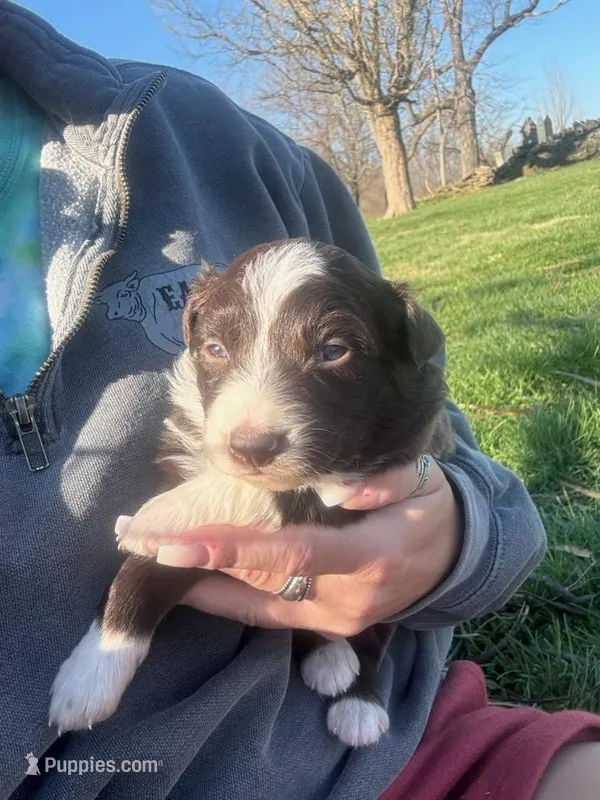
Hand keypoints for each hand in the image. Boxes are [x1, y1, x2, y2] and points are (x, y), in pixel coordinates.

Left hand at [153, 459, 463, 637]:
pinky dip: (227, 600)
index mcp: (372, 554)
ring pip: (259, 603)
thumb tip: (342, 488)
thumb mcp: (423, 482)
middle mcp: (347, 597)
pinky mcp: (326, 628)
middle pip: (262, 581)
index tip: (177, 542)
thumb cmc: (428, 509)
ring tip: (149, 555)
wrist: (449, 559)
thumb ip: (388, 480)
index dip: (234, 548)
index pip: (293, 552)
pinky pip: (269, 615)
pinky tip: (189, 585)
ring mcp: (335, 619)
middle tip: (137, 540)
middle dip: (198, 564)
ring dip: (202, 582)